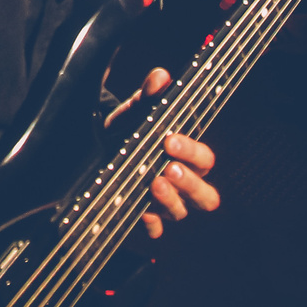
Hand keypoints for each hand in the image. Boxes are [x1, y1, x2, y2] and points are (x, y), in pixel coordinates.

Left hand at [101, 68, 220, 239]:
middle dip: (190, 184)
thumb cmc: (131, 129)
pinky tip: (141, 212)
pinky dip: (150, 223)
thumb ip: (150, 95)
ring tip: (152, 182)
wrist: (100, 146)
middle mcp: (182, 184)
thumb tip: (160, 76)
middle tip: (169, 168)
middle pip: (206, 196)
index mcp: (187, 157)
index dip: (191, 151)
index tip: (170, 138)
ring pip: (181, 213)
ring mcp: (166, 204)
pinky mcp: (145, 217)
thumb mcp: (137, 110)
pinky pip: (155, 230)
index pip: (204, 160)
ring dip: (170, 200)